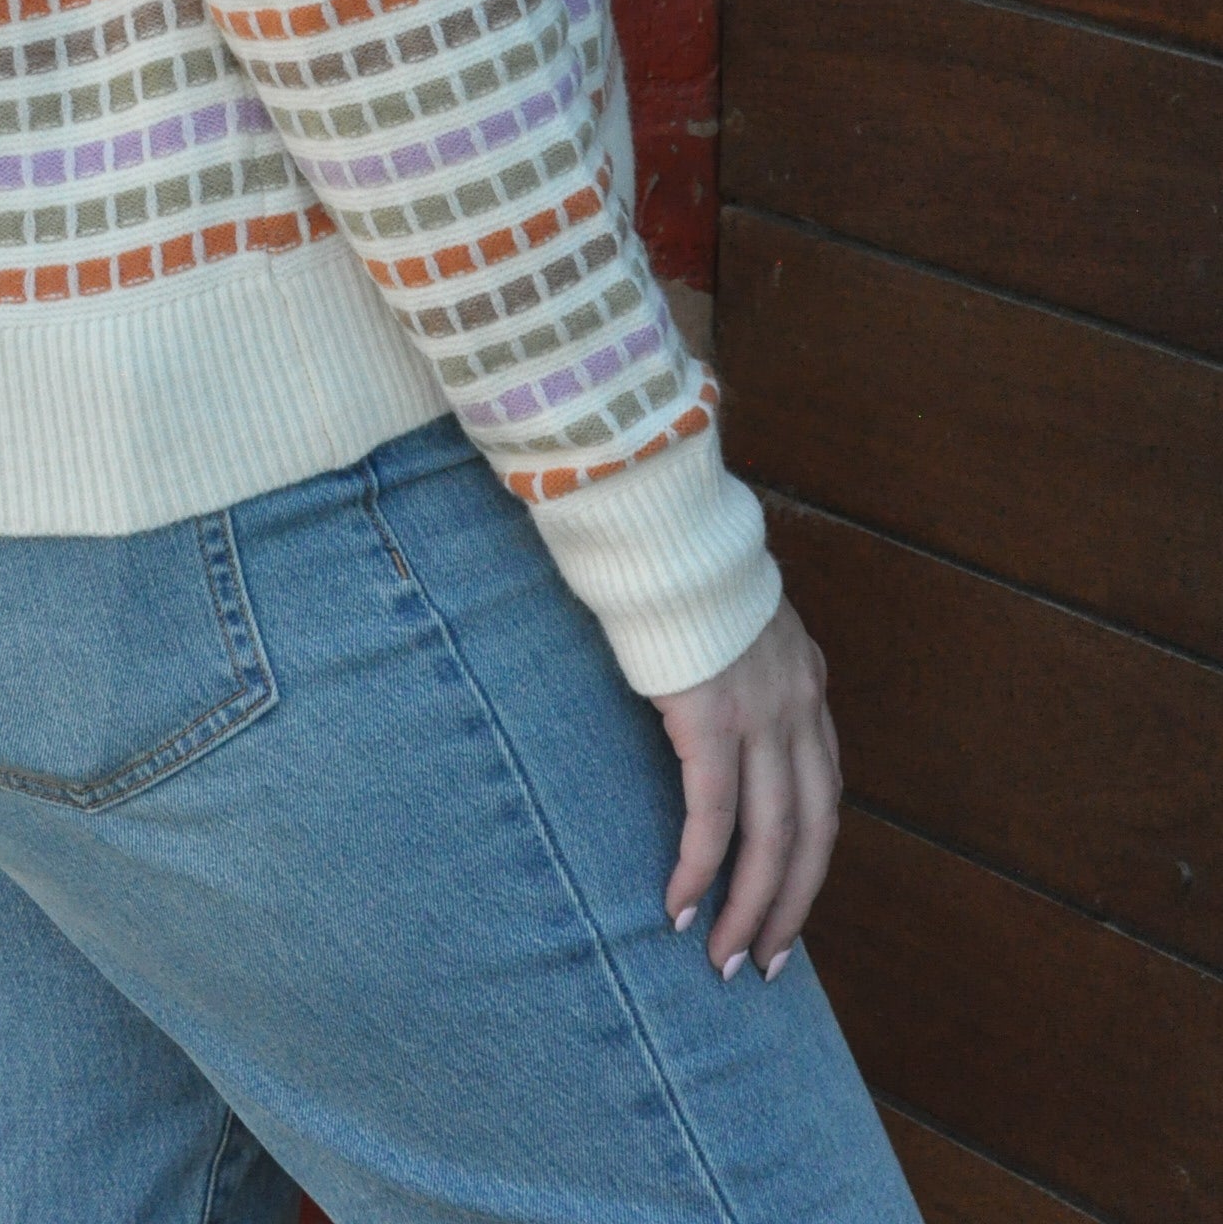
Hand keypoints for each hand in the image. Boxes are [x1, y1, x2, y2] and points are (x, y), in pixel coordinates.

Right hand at [651, 599, 841, 982]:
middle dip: (790, 905)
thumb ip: (739, 668)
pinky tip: (678, 905)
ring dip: (749, 908)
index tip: (784, 902)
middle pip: (811, 830)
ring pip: (771, 838)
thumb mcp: (733, 621)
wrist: (662, 523)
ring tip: (723, 959)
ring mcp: (760, 714)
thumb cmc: (677, 567)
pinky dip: (699, 868)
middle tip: (763, 962)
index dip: (808, 857)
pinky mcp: (710, 718)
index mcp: (806, 683)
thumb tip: (710, 705)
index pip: (824, 792)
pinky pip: (713, 815)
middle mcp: (798, 706)